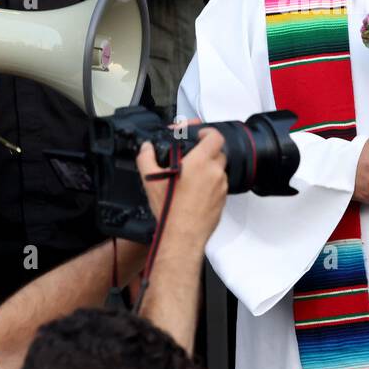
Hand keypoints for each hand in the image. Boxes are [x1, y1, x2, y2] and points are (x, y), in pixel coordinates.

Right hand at [136, 126, 226, 245]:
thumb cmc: (171, 209)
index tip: (200, 135)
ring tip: (191, 178)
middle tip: (192, 158)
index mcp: (200, 162)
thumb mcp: (151, 180)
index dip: (208, 132)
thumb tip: (146, 149)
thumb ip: (146, 158)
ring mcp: (221, 187)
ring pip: (219, 170)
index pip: (215, 136)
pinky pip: (219, 186)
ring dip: (208, 170)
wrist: (183, 235)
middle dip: (206, 152)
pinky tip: (195, 193)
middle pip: (218, 152)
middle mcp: (214, 172)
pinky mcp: (222, 200)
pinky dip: (210, 186)